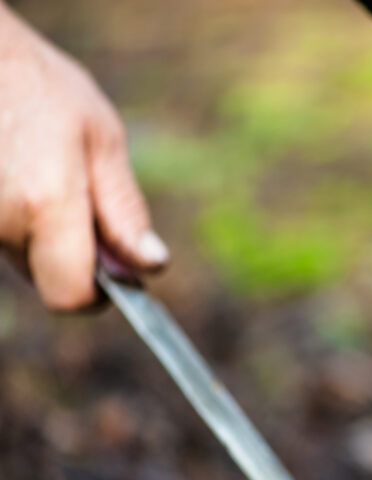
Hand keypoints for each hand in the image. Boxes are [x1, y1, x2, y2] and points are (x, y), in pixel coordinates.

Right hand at [0, 4, 166, 309]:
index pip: (70, 294)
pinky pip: (1, 234)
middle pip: (47, 279)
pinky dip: (19, 218)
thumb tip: (151, 266)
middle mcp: (1, 219)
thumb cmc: (39, 87)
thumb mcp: (101, 140)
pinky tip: (22, 175)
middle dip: (75, 258)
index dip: (99, 294)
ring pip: (22, 257)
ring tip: (45, 174)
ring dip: (44, 235)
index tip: (118, 276)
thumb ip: (125, 211)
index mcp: (46, 203)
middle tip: (83, 204)